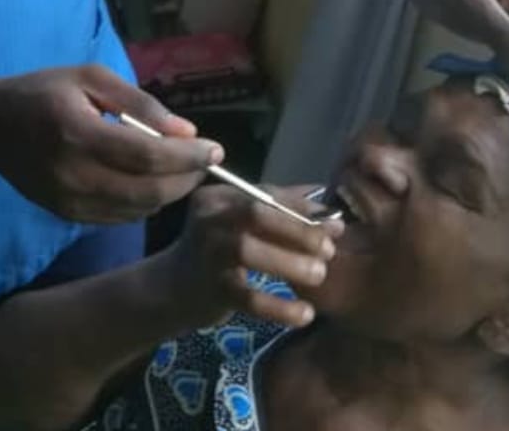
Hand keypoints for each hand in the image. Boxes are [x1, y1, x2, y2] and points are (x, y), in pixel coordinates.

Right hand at [0, 64, 222, 223]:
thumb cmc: (42, 91)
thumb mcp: (90, 78)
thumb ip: (139, 104)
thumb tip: (186, 131)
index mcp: (78, 132)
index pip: (147, 156)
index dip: (188, 156)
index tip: (216, 148)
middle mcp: (74, 174)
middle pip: (149, 190)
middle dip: (187, 178)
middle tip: (205, 161)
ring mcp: (70, 202)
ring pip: (139, 209)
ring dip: (170, 192)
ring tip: (182, 169)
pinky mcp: (68, 216)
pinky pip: (121, 216)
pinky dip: (145, 201)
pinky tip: (151, 181)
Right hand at [156, 184, 341, 330]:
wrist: (173, 289)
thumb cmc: (216, 252)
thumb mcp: (239, 224)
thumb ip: (277, 211)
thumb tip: (325, 205)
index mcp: (218, 196)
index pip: (265, 194)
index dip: (302, 207)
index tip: (335, 222)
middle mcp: (208, 218)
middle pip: (255, 214)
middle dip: (297, 230)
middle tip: (329, 249)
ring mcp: (206, 252)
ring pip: (248, 250)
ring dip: (289, 263)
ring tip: (319, 275)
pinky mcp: (210, 288)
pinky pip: (247, 297)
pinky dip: (279, 307)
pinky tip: (305, 314)